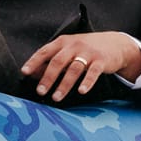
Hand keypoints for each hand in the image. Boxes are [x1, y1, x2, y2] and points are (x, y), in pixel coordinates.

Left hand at [21, 31, 140, 102]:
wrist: (115, 43)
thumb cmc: (86, 49)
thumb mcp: (68, 50)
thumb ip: (51, 60)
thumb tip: (33, 74)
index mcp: (63, 42)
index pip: (45, 51)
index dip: (34, 61)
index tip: (25, 72)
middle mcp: (74, 45)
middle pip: (58, 62)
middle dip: (48, 77)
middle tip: (40, 91)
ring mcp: (88, 53)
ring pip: (74, 69)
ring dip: (64, 84)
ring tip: (56, 97)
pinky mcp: (101, 60)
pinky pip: (93, 72)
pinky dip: (87, 82)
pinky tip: (81, 91)